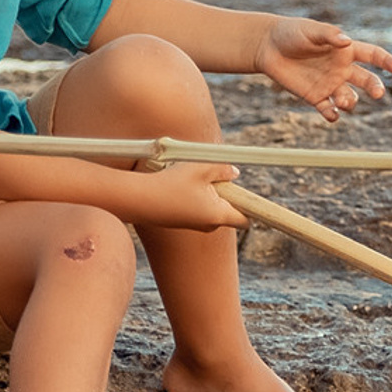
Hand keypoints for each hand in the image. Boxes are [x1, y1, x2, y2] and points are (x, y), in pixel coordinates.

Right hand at [133, 162, 247, 230]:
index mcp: (218, 214)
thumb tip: (234, 172)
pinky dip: (192, 195)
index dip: (252, 207)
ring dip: (206, 190)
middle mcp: (209, 224)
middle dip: (224, 191)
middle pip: (228, 208)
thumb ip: (222, 167)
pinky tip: (176, 184)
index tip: (252, 195)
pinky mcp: (182, 221)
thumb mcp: (201, 167)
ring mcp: (194, 225)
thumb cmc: (171, 183)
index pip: (246, 219)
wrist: (138, 200)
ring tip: (189, 178)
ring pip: (211, 205)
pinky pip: (196, 206)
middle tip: (210, 174)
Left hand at [256, 17, 391, 120]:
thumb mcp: (310, 31)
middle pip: (366, 80)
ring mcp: (329, 84)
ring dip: (349, 101)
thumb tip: (346, 41)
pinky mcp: (315, 96)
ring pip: (349, 97)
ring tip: (341, 101)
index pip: (372, 55)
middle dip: (374, 87)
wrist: (268, 46)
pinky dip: (332, 114)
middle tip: (377, 93)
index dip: (386, 61)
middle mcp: (341, 69)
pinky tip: (331, 113)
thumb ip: (329, 35)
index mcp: (345, 50)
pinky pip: (328, 110)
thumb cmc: (291, 33)